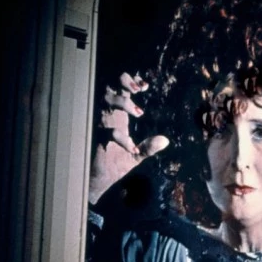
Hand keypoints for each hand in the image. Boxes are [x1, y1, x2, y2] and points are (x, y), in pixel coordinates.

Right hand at [89, 72, 168, 204]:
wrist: (103, 179)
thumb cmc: (117, 163)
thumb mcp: (138, 155)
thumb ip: (150, 147)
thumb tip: (165, 140)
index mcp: (119, 116)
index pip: (122, 91)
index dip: (131, 82)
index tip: (145, 85)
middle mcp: (109, 117)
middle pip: (111, 88)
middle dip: (123, 82)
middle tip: (138, 90)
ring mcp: (101, 125)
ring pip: (105, 102)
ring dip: (121, 102)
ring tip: (138, 111)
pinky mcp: (96, 137)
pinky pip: (108, 131)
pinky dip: (121, 138)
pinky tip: (132, 147)